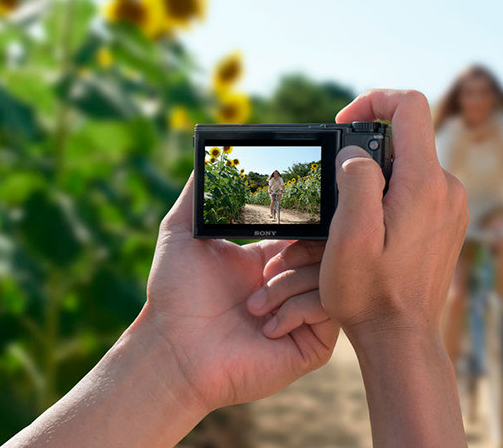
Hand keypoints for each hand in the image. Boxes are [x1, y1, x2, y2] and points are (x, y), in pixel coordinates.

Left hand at [143, 175, 338, 411]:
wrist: (175, 351)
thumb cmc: (175, 297)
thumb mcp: (181, 233)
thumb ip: (197, 193)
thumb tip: (209, 152)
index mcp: (272, 258)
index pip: (309, 228)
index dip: (306, 220)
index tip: (296, 215)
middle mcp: (293, 282)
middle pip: (326, 247)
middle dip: (296, 252)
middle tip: (265, 268)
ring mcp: (306, 313)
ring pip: (327, 276)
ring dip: (285, 286)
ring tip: (252, 305)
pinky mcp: (314, 343)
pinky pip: (327, 309)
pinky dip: (295, 309)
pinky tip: (265, 324)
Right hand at [320, 89, 468, 341]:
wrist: (401, 338)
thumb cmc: (370, 293)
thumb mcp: (350, 236)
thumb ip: (356, 179)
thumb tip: (357, 153)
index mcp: (425, 183)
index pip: (410, 106)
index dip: (374, 101)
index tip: (343, 124)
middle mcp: (448, 189)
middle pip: (408, 137)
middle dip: (369, 148)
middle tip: (341, 187)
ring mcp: (452, 207)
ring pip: (412, 165)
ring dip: (379, 176)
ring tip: (356, 218)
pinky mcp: (450, 223)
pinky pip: (420, 189)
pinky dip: (394, 194)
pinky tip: (375, 230)